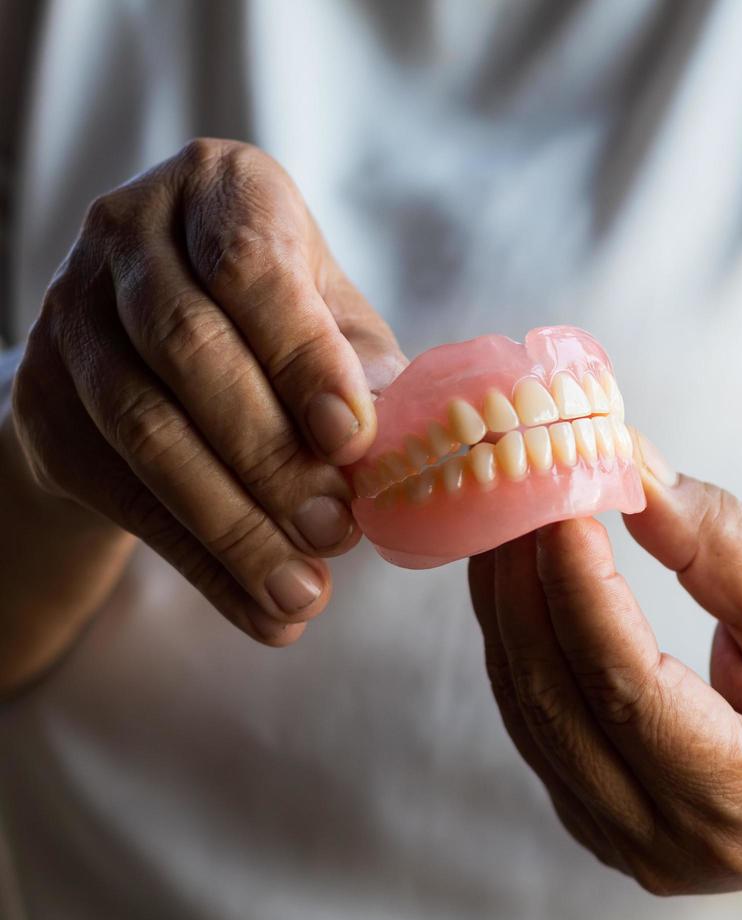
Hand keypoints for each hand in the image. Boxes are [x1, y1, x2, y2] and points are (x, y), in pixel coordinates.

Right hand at [10, 138, 405, 644]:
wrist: (157, 345)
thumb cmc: (279, 320)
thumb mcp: (336, 320)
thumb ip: (366, 368)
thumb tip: (403, 444)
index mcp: (219, 188)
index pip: (248, 265)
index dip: (302, 357)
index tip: (355, 440)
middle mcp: (127, 231)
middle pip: (189, 351)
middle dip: (270, 454)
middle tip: (337, 530)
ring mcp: (69, 314)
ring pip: (145, 429)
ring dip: (233, 525)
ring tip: (305, 592)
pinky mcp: (42, 400)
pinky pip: (121, 493)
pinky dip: (200, 563)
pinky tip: (262, 612)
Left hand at [469, 432, 741, 893]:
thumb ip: (716, 540)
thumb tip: (626, 465)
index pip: (630, 690)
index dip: (582, 593)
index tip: (559, 507)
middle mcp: (672, 845)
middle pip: (559, 707)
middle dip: (524, 591)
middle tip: (514, 496)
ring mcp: (627, 847)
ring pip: (531, 719)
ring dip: (507, 615)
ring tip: (507, 525)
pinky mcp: (599, 825)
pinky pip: (536, 731)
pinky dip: (523, 651)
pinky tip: (520, 585)